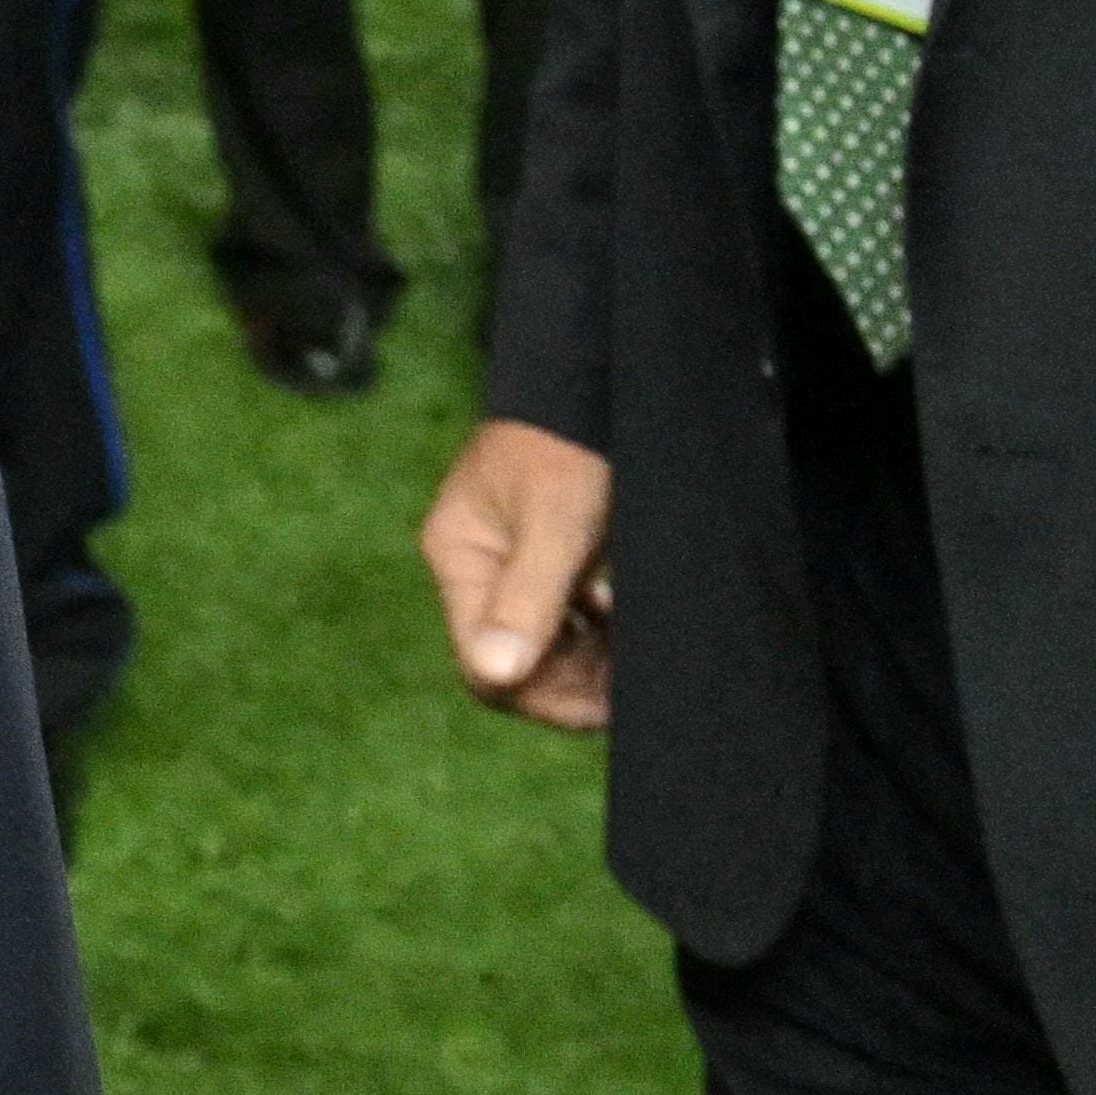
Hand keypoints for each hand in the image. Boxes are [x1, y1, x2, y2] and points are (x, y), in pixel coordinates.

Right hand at [422, 420, 615, 731]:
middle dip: (570, 686)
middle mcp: (476, 571)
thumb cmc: (569, 448)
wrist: (590, 389)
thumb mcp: (555, 522)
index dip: (540, 697)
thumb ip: (526, 598)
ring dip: (588, 666)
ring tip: (636, 663)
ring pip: (542, 650)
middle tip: (632, 691)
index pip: (481, 664)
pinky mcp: (544, 563)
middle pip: (511, 665)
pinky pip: (564, 624)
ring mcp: (509, 569)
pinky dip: (597, 639)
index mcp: (459, 559)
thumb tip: (494, 674)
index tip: (606, 705)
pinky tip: (626, 628)